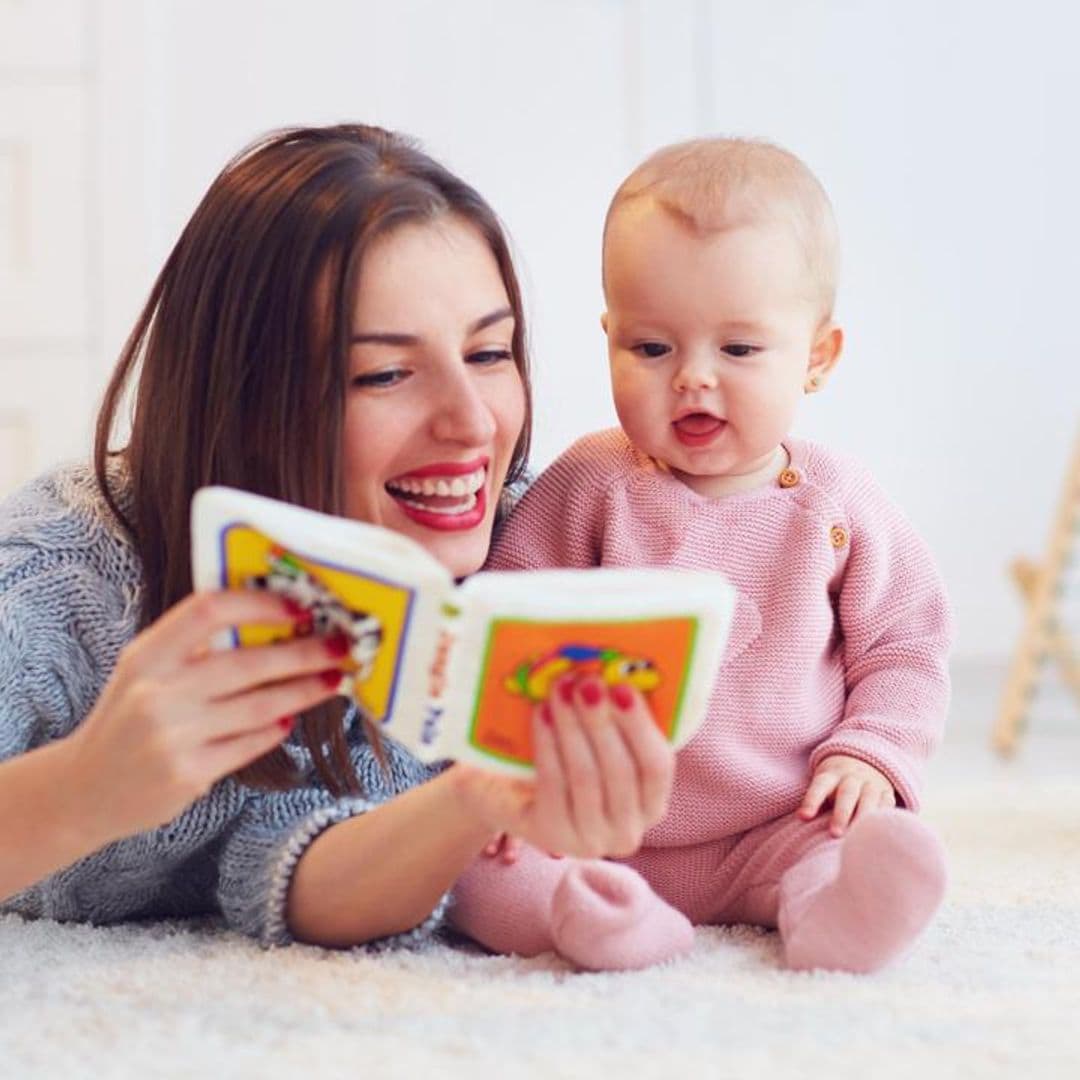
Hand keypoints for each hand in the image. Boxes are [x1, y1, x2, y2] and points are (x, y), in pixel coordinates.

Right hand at [64, 589, 347, 840]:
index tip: (300, 606)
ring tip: (333, 680)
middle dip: (304, 654)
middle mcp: (156, 692)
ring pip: (259, 707)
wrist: (84, 789)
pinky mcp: (187, 774)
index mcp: (147, 654)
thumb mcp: (146, 670)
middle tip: (341, 646)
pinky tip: (289, 718)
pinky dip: (275, 729)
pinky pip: (249, 744)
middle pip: (248, 663)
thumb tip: (275, 619)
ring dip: (304, 691)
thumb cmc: (130, 717)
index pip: (208, 611)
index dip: (259, 604)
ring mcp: (172, 736)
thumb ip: (195, 646)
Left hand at [451, 674, 673, 859]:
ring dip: (573, 726)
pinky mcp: (553, 836)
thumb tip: (619, 668)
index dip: (641, 727)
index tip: (622, 687)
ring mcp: (590, 840)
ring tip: (560, 688)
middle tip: (586, 682)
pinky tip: (541, 713)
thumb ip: (616, 718)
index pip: (658, 767)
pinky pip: (553, 783)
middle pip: (620, 771)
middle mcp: (628, 832)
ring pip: (586, 776)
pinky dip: (548, 744)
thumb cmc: (568, 757)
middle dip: (602, 721)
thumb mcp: (599, 742)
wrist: (511, 794)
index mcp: (651, 804)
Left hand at [797, 754, 896, 836]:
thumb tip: (801, 822)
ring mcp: (871, 784)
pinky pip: (887, 804)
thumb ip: (816, 802)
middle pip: (846, 793)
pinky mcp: (886, 793)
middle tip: (835, 834)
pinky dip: (884, 817)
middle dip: (841, 814)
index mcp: (831, 775)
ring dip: (864, 817)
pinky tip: (880, 832)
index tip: (803, 817)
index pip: (819, 786)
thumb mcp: (823, 784)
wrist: (862, 762)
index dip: (811, 801)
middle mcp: (852, 777)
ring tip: (860, 837)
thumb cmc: (834, 784)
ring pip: (869, 799)